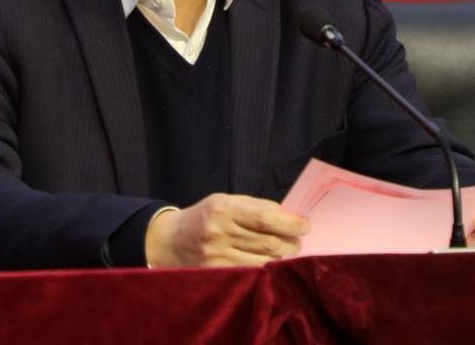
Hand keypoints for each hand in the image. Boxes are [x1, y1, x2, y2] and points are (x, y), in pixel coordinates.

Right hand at [144, 193, 309, 267]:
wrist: (169, 241)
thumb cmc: (203, 217)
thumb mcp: (224, 201)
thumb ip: (254, 207)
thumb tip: (288, 216)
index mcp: (222, 208)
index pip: (265, 218)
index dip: (290, 223)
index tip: (305, 225)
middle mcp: (218, 232)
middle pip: (267, 242)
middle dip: (290, 242)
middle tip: (297, 240)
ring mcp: (217, 256)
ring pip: (263, 261)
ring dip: (281, 258)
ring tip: (286, 251)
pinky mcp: (217, 274)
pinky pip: (251, 274)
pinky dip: (266, 269)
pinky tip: (270, 263)